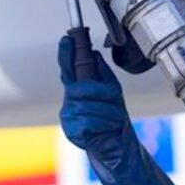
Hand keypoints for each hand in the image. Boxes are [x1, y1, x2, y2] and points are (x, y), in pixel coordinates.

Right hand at [57, 35, 132, 167]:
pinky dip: (103, 124)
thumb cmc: (113, 117)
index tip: (67, 39)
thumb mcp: (112, 91)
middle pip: (79, 87)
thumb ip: (101, 73)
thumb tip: (93, 54)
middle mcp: (70, 101)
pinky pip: (88, 121)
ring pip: (87, 105)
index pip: (69, 68)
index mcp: (79, 90)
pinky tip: (105, 129)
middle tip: (113, 98)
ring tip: (112, 119)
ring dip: (107, 111)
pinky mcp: (71, 131)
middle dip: (100, 91)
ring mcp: (68, 117)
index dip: (66, 54)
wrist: (118, 145)